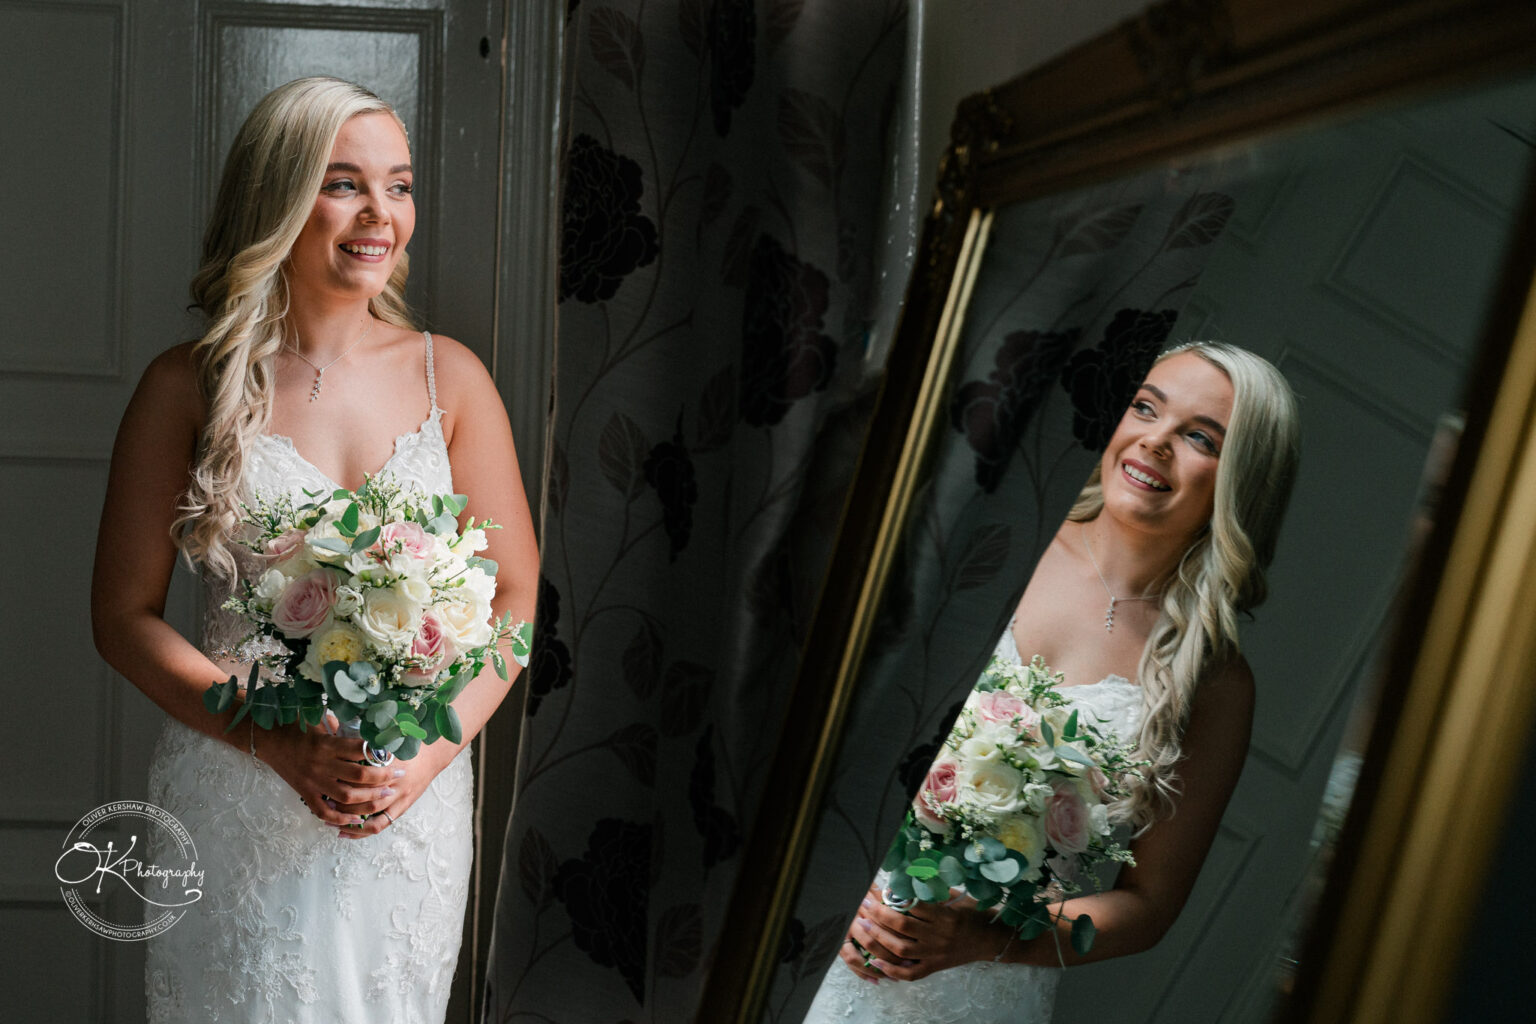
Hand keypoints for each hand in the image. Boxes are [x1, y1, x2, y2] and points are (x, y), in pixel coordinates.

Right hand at [251, 713, 448, 836]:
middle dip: (384, 778)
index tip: (396, 754)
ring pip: (346, 796)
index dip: (381, 753)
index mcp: (328, 744)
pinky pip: (324, 811)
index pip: (361, 750)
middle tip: (400, 776)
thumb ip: (340, 723)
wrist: (267, 739)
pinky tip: (356, 819)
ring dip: (369, 799)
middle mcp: (323, 764)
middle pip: (360, 776)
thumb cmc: (296, 725)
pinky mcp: (305, 793)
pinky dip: (340, 818)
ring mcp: (314, 781)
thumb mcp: (318, 718)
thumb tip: (365, 718)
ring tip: (387, 796)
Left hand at [844, 884, 1011, 981]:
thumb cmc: (972, 913)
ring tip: (864, 927)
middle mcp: (939, 936)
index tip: (877, 891)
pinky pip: (911, 973)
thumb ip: (932, 890)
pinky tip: (875, 961)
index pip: (913, 907)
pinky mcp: (935, 967)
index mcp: (945, 916)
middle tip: (864, 906)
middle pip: (904, 927)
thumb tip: (906, 877)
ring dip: (880, 939)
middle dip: (880, 916)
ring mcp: (936, 954)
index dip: (892, 899)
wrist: (991, 939)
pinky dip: (892, 970)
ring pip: (903, 949)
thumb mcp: (956, 896)